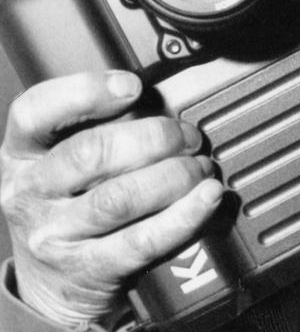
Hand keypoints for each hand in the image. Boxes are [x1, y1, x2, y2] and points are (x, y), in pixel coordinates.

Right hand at [0, 71, 222, 325]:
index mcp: (22, 154)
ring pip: (121, 197)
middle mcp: (31, 192)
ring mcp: (57, 235)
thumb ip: (97, 127)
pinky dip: (184, 215)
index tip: (132, 86)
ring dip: (175, 176)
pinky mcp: (90, 269)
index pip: (34, 113)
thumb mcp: (61, 164)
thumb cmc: (70, 206)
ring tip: (201, 168)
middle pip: (91, 153)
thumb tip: (159, 103)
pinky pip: (143, 240)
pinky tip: (206, 199)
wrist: (56, 284)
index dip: (85, 93)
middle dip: (155, 137)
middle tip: (189, 137)